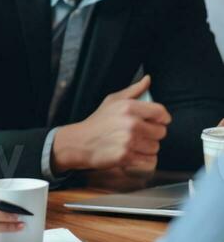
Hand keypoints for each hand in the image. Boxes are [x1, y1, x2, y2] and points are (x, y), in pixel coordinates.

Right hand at [51, 76, 170, 172]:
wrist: (80, 142)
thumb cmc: (98, 122)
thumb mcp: (113, 101)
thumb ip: (134, 90)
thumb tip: (148, 79)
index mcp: (129, 107)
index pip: (161, 112)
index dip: (162, 118)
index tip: (157, 121)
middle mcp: (131, 124)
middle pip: (161, 132)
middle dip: (152, 134)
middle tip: (139, 134)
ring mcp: (129, 141)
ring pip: (156, 148)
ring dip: (147, 148)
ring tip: (133, 144)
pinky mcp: (126, 157)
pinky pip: (150, 161)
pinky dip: (143, 160)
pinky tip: (133, 154)